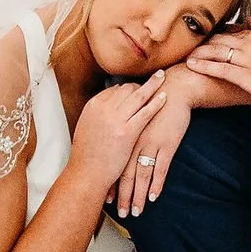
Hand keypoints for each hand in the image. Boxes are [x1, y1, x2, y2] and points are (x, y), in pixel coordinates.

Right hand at [66, 72, 166, 200]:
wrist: (86, 174)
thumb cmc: (87, 156)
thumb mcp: (87, 128)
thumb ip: (98, 115)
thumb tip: (108, 107)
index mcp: (93, 106)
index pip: (114, 89)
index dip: (127, 89)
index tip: (136, 88)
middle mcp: (103, 108)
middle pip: (127, 89)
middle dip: (141, 85)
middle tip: (153, 82)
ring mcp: (115, 119)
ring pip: (138, 95)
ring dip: (152, 85)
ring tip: (162, 77)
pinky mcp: (127, 132)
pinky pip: (145, 111)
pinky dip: (156, 102)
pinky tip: (164, 97)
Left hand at [112, 87, 193, 215]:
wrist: (174, 90)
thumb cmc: (154, 103)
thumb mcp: (135, 116)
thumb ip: (125, 131)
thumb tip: (117, 148)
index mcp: (125, 134)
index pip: (114, 164)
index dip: (111, 183)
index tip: (107, 200)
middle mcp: (135, 141)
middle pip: (126, 173)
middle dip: (122, 195)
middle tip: (121, 213)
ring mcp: (151, 143)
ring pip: (142, 175)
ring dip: (138, 195)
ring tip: (136, 211)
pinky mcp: (167, 144)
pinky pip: (161, 168)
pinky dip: (156, 184)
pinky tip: (153, 196)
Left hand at [191, 22, 250, 106]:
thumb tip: (250, 20)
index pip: (229, 32)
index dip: (213, 36)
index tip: (202, 39)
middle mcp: (249, 44)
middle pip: (218, 40)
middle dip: (201, 43)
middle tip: (187, 47)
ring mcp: (246, 60)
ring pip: (215, 52)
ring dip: (198, 53)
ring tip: (184, 56)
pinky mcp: (246, 76)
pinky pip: (220, 69)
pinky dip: (204, 66)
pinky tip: (192, 65)